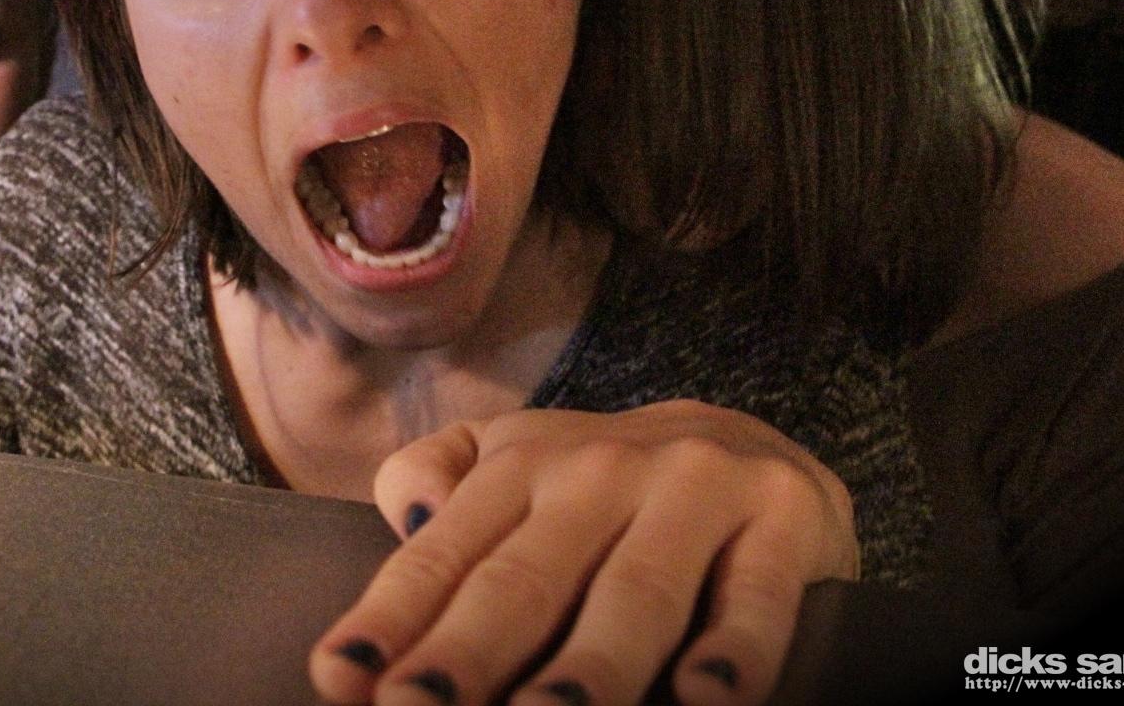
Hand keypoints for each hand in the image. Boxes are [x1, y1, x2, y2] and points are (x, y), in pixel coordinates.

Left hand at [308, 401, 858, 705]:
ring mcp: (693, 488)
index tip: (342, 677)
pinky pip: (756, 594)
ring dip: (589, 665)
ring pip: (636, 591)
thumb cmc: (605, 488)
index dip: (391, 618)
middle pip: (526, 578)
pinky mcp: (781, 518)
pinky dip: (734, 647)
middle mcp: (600, 470)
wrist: (753, 442)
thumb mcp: (513, 465)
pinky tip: (704, 697)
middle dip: (467, 652)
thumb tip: (400, 518)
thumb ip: (436, 485)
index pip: (444, 552)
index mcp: (520, 466)